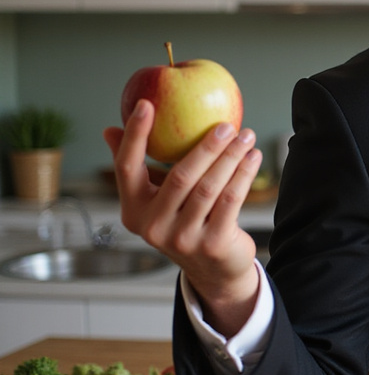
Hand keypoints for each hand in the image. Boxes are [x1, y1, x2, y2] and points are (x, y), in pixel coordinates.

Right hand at [103, 99, 262, 335]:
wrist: (214, 270)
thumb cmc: (184, 222)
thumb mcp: (156, 200)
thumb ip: (137, 167)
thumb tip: (109, 130)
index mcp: (134, 210)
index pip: (127, 167)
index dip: (134, 135)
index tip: (147, 104)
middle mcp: (153, 227)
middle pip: (180, 176)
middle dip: (206, 146)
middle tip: (226, 125)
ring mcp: (182, 238)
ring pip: (209, 187)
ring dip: (230, 158)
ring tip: (246, 137)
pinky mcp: (212, 244)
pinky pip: (230, 200)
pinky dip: (243, 175)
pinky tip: (253, 158)